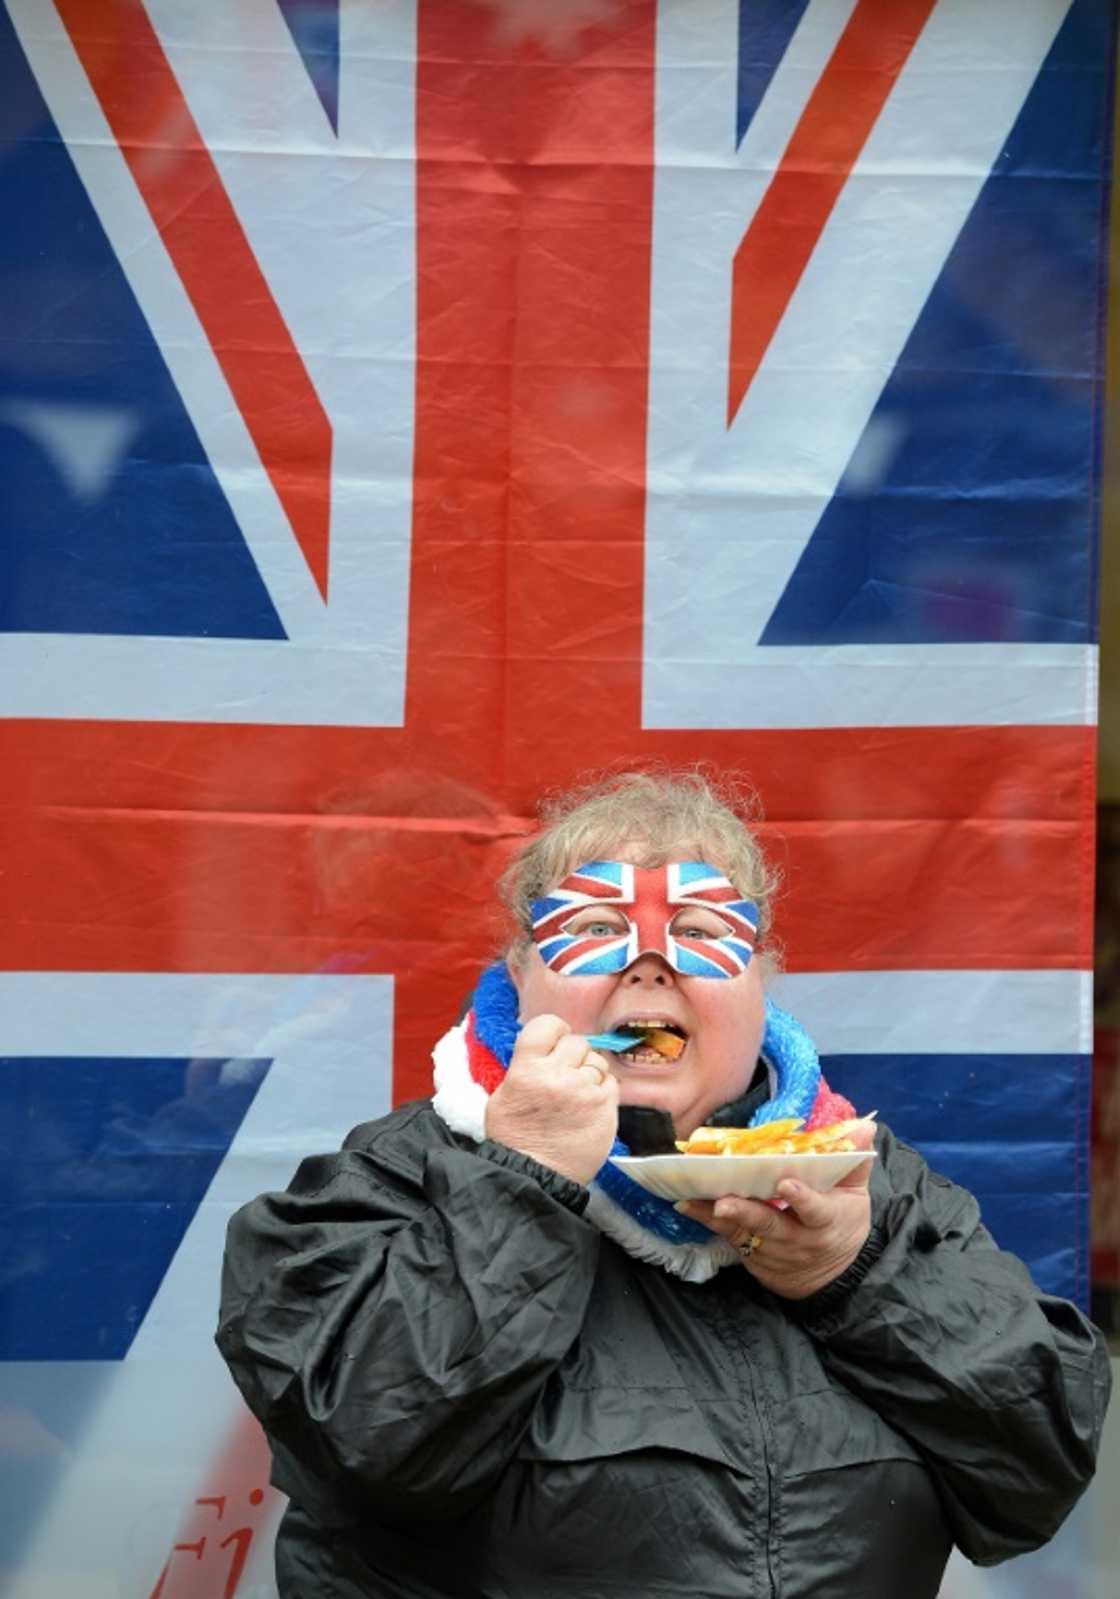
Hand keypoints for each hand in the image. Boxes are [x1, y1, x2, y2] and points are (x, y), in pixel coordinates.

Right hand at [485, 1014, 618, 1185]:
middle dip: (573, 1056)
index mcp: (526, 1069)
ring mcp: (584, 1091)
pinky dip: (603, 1091)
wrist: (535, 1177)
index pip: (548, 1025)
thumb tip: (547, 1048)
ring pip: (597, 1062)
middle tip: (565, 1075)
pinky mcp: (605, 1108)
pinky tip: (589, 1106)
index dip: (555, 1031)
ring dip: (589, 1073)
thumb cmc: (515, 1138)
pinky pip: (612, 1083)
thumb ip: (526, 1066)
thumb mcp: (504, 1095)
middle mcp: (557, 1075)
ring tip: (577, 1095)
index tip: (556, 1042)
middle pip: (577, 1042)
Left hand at [677, 1123, 875, 1299]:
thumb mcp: (855, 1193)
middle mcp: (799, 1240)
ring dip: (716, 1218)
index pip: (815, 1210)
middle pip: (770, 1226)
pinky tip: (690, 1207)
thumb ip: (853, 1159)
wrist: (836, 1275)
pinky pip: (731, 1241)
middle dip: (746, 1213)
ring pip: (744, 1235)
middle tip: (722, 1202)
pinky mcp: (756, 1261)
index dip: (802, 1198)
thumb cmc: (843, 1221)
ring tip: (690, 1201)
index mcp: (827, 1219)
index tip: (786, 1183)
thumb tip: (864, 1125)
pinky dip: (710, 1224)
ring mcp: (775, 1254)